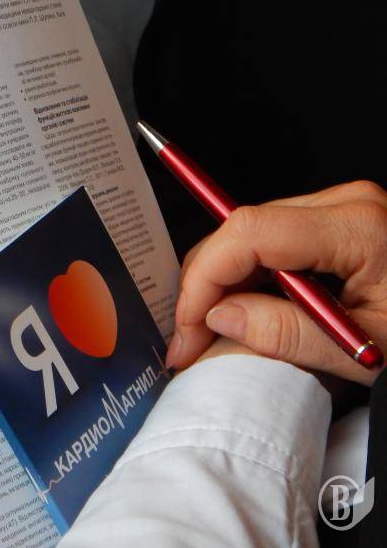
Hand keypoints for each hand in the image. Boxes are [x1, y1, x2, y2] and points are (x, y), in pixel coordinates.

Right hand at [169, 180, 386, 385]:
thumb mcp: (367, 351)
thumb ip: (286, 334)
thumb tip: (216, 316)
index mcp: (359, 226)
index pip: (249, 234)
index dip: (205, 279)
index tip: (188, 326)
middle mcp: (344, 204)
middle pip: (240, 231)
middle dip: (204, 287)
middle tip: (189, 340)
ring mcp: (337, 209)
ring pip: (247, 237)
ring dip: (221, 285)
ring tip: (212, 332)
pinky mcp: (332, 223)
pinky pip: (268, 243)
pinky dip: (245, 279)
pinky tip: (243, 313)